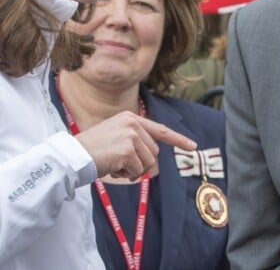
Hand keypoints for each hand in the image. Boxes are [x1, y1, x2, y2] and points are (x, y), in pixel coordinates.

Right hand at [76, 111, 196, 179]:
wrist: (72, 157)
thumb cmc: (91, 150)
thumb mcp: (115, 136)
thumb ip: (135, 141)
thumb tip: (152, 160)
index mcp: (130, 118)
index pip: (160, 129)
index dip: (178, 140)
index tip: (193, 146)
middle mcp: (133, 124)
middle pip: (154, 152)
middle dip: (141, 163)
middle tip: (120, 165)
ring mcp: (131, 135)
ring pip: (148, 163)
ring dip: (133, 170)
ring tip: (115, 165)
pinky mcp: (127, 150)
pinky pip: (137, 170)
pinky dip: (126, 175)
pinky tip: (112, 169)